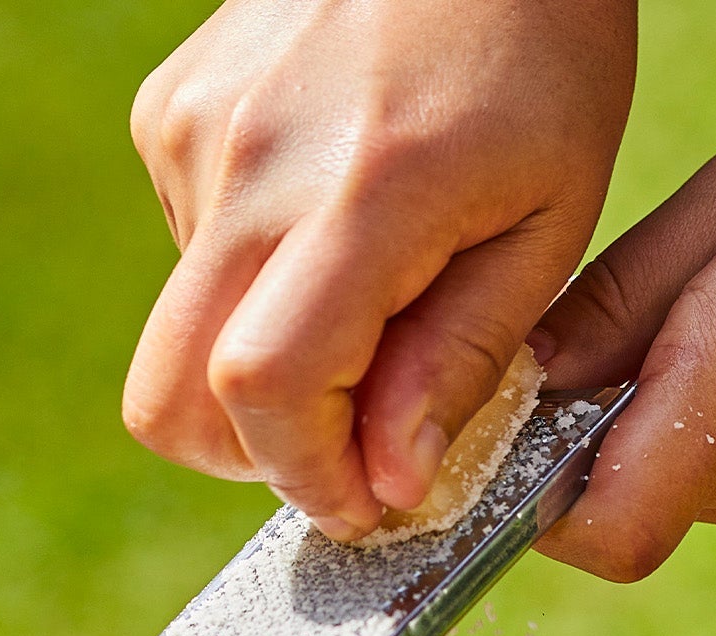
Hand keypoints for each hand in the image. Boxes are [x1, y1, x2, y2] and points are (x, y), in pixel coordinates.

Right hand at [124, 0, 636, 539]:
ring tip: (369, 296)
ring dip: (267, 366)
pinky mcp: (170, 113)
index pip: (266, 391)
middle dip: (256, 457)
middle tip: (350, 443)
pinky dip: (252, 289)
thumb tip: (388, 484)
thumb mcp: (545, 222)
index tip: (366, 502)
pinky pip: (188, 262)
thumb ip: (460, 361)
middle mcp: (250, 160)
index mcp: (364, 191)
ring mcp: (192, 130)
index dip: (305, 477)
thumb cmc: (541, 54)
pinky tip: (329, 226)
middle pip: (170, 399)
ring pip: (182, 341)